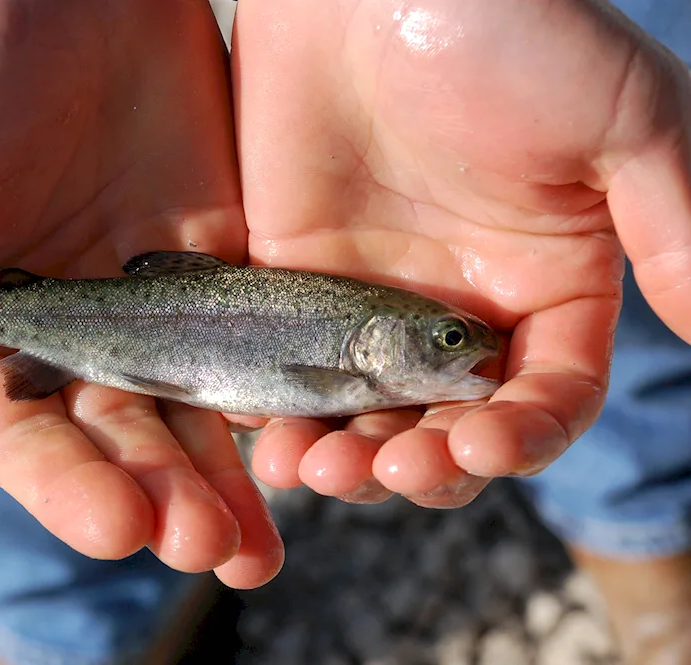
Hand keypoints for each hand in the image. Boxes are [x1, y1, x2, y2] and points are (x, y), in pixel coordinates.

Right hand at [0, 0, 282, 587]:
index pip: (24, 439)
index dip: (66, 489)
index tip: (116, 527)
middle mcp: (75, 334)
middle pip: (121, 443)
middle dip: (161, 500)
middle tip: (208, 551)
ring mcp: (157, 303)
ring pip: (194, 413)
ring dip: (225, 482)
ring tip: (255, 549)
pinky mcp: (226, 264)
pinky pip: (258, 346)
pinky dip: (280, 402)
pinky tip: (310, 450)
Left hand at [232, 0, 690, 506]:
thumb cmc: (512, 29)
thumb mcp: (624, 120)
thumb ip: (678, 232)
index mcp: (548, 288)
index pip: (545, 398)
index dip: (519, 437)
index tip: (480, 445)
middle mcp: (459, 310)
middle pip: (448, 428)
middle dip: (423, 464)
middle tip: (386, 470)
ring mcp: (372, 302)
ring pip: (365, 416)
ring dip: (346, 459)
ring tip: (314, 469)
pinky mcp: (297, 283)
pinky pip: (290, 372)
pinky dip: (279, 416)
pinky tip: (265, 442)